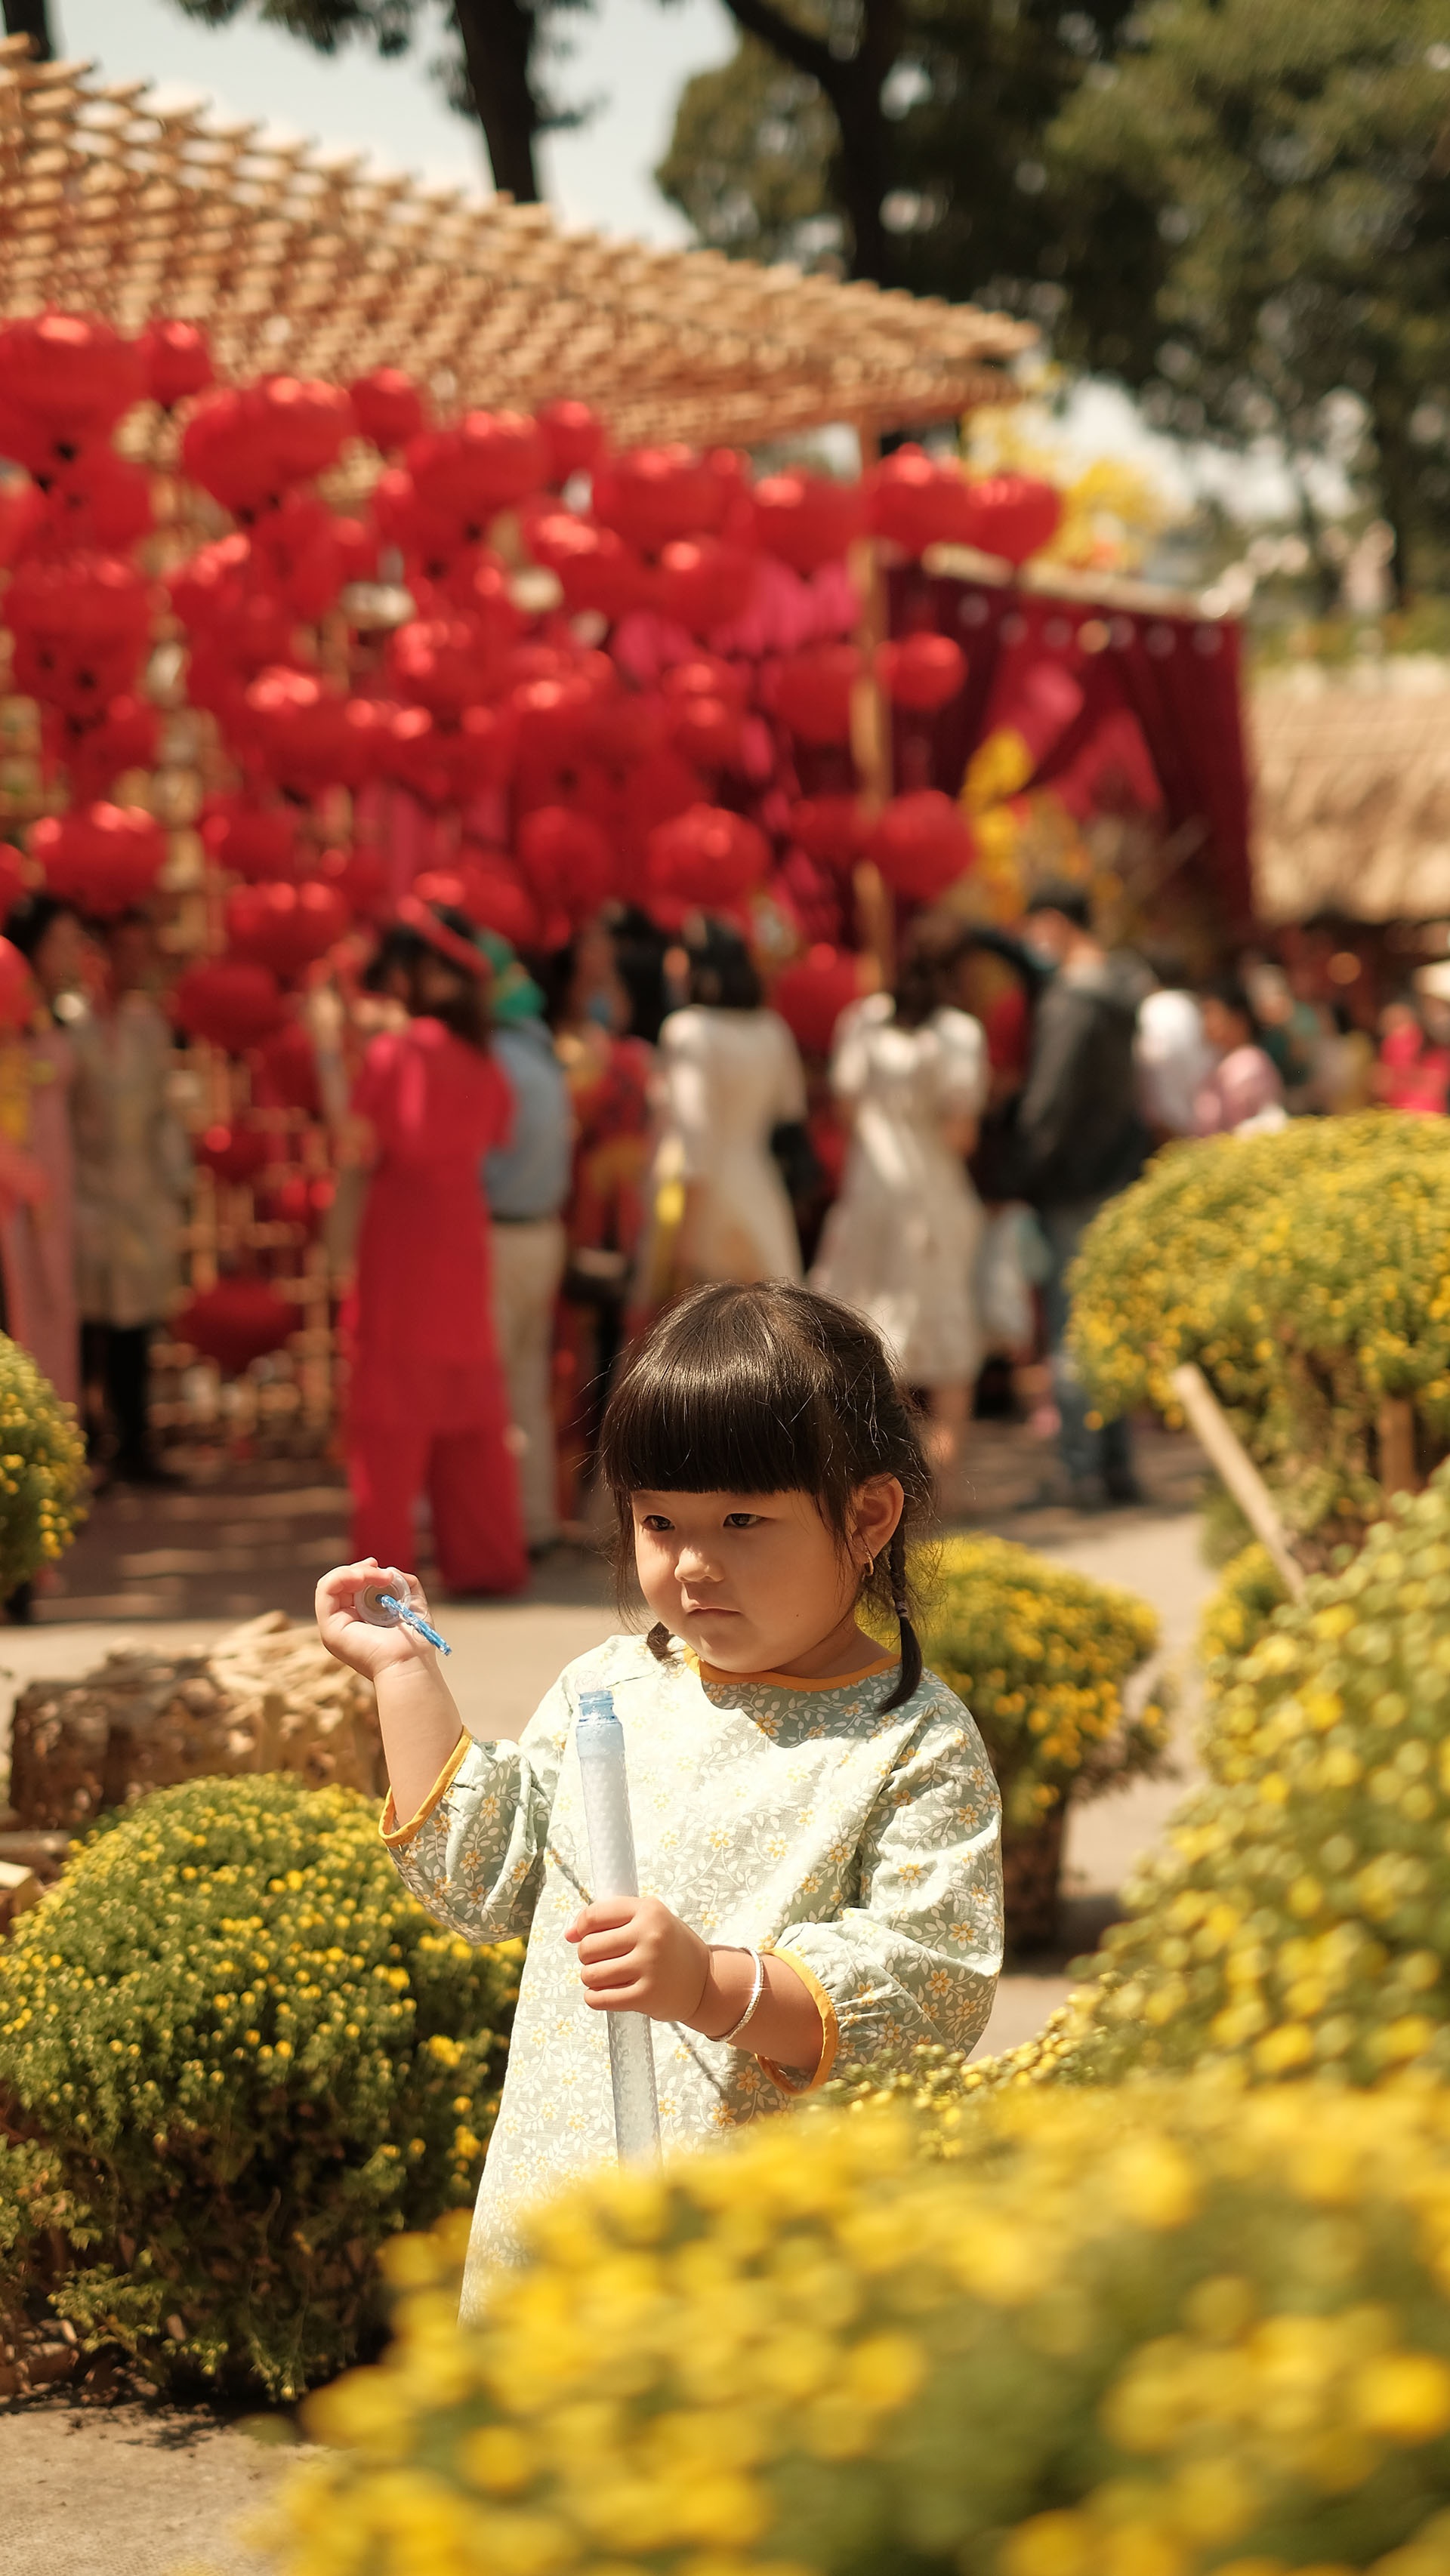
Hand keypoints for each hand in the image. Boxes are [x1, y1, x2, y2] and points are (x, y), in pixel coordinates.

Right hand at [315, 1558, 435, 1680]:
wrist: (409, 1662)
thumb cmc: (414, 1640)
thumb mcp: (412, 1601)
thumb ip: (402, 1583)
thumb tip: (389, 1572)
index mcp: (358, 1620)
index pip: (349, 1587)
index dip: (362, 1572)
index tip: (382, 1569)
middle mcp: (343, 1623)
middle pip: (339, 1583)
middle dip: (360, 1570)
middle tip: (383, 1573)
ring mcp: (333, 1626)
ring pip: (331, 1584)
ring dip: (355, 1572)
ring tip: (377, 1575)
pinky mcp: (329, 1627)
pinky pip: (326, 1590)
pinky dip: (343, 1576)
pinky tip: (363, 1578)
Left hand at [565, 1894, 711, 2022]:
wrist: (706, 1981)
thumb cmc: (670, 1947)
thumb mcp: (649, 1919)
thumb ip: (609, 1919)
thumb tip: (569, 1934)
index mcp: (649, 1910)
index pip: (593, 1915)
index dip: (580, 1928)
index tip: (581, 1936)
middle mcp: (650, 1935)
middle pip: (588, 1947)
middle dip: (587, 1956)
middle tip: (602, 1959)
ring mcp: (649, 1966)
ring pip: (590, 1974)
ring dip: (591, 1977)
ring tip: (606, 1976)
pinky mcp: (646, 1996)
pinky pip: (599, 1998)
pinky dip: (594, 1997)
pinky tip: (604, 1993)